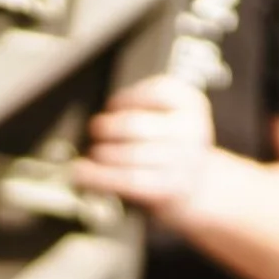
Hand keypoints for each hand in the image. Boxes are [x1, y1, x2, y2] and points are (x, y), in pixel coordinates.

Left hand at [73, 74, 216, 221]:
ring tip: (90, 153)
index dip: (126, 98)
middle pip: (134, 125)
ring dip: (99, 154)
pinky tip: (81, 174)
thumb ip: (136, 109)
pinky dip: (98, 177)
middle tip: (94, 130)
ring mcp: (184, 160)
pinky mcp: (170, 187)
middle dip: (106, 128)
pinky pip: (127, 180)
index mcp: (190, 103)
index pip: (157, 91)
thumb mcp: (163, 116)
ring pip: (127, 155)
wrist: (197, 185)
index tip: (112, 105)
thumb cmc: (168, 144)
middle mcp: (191, 130)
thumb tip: (96, 123)